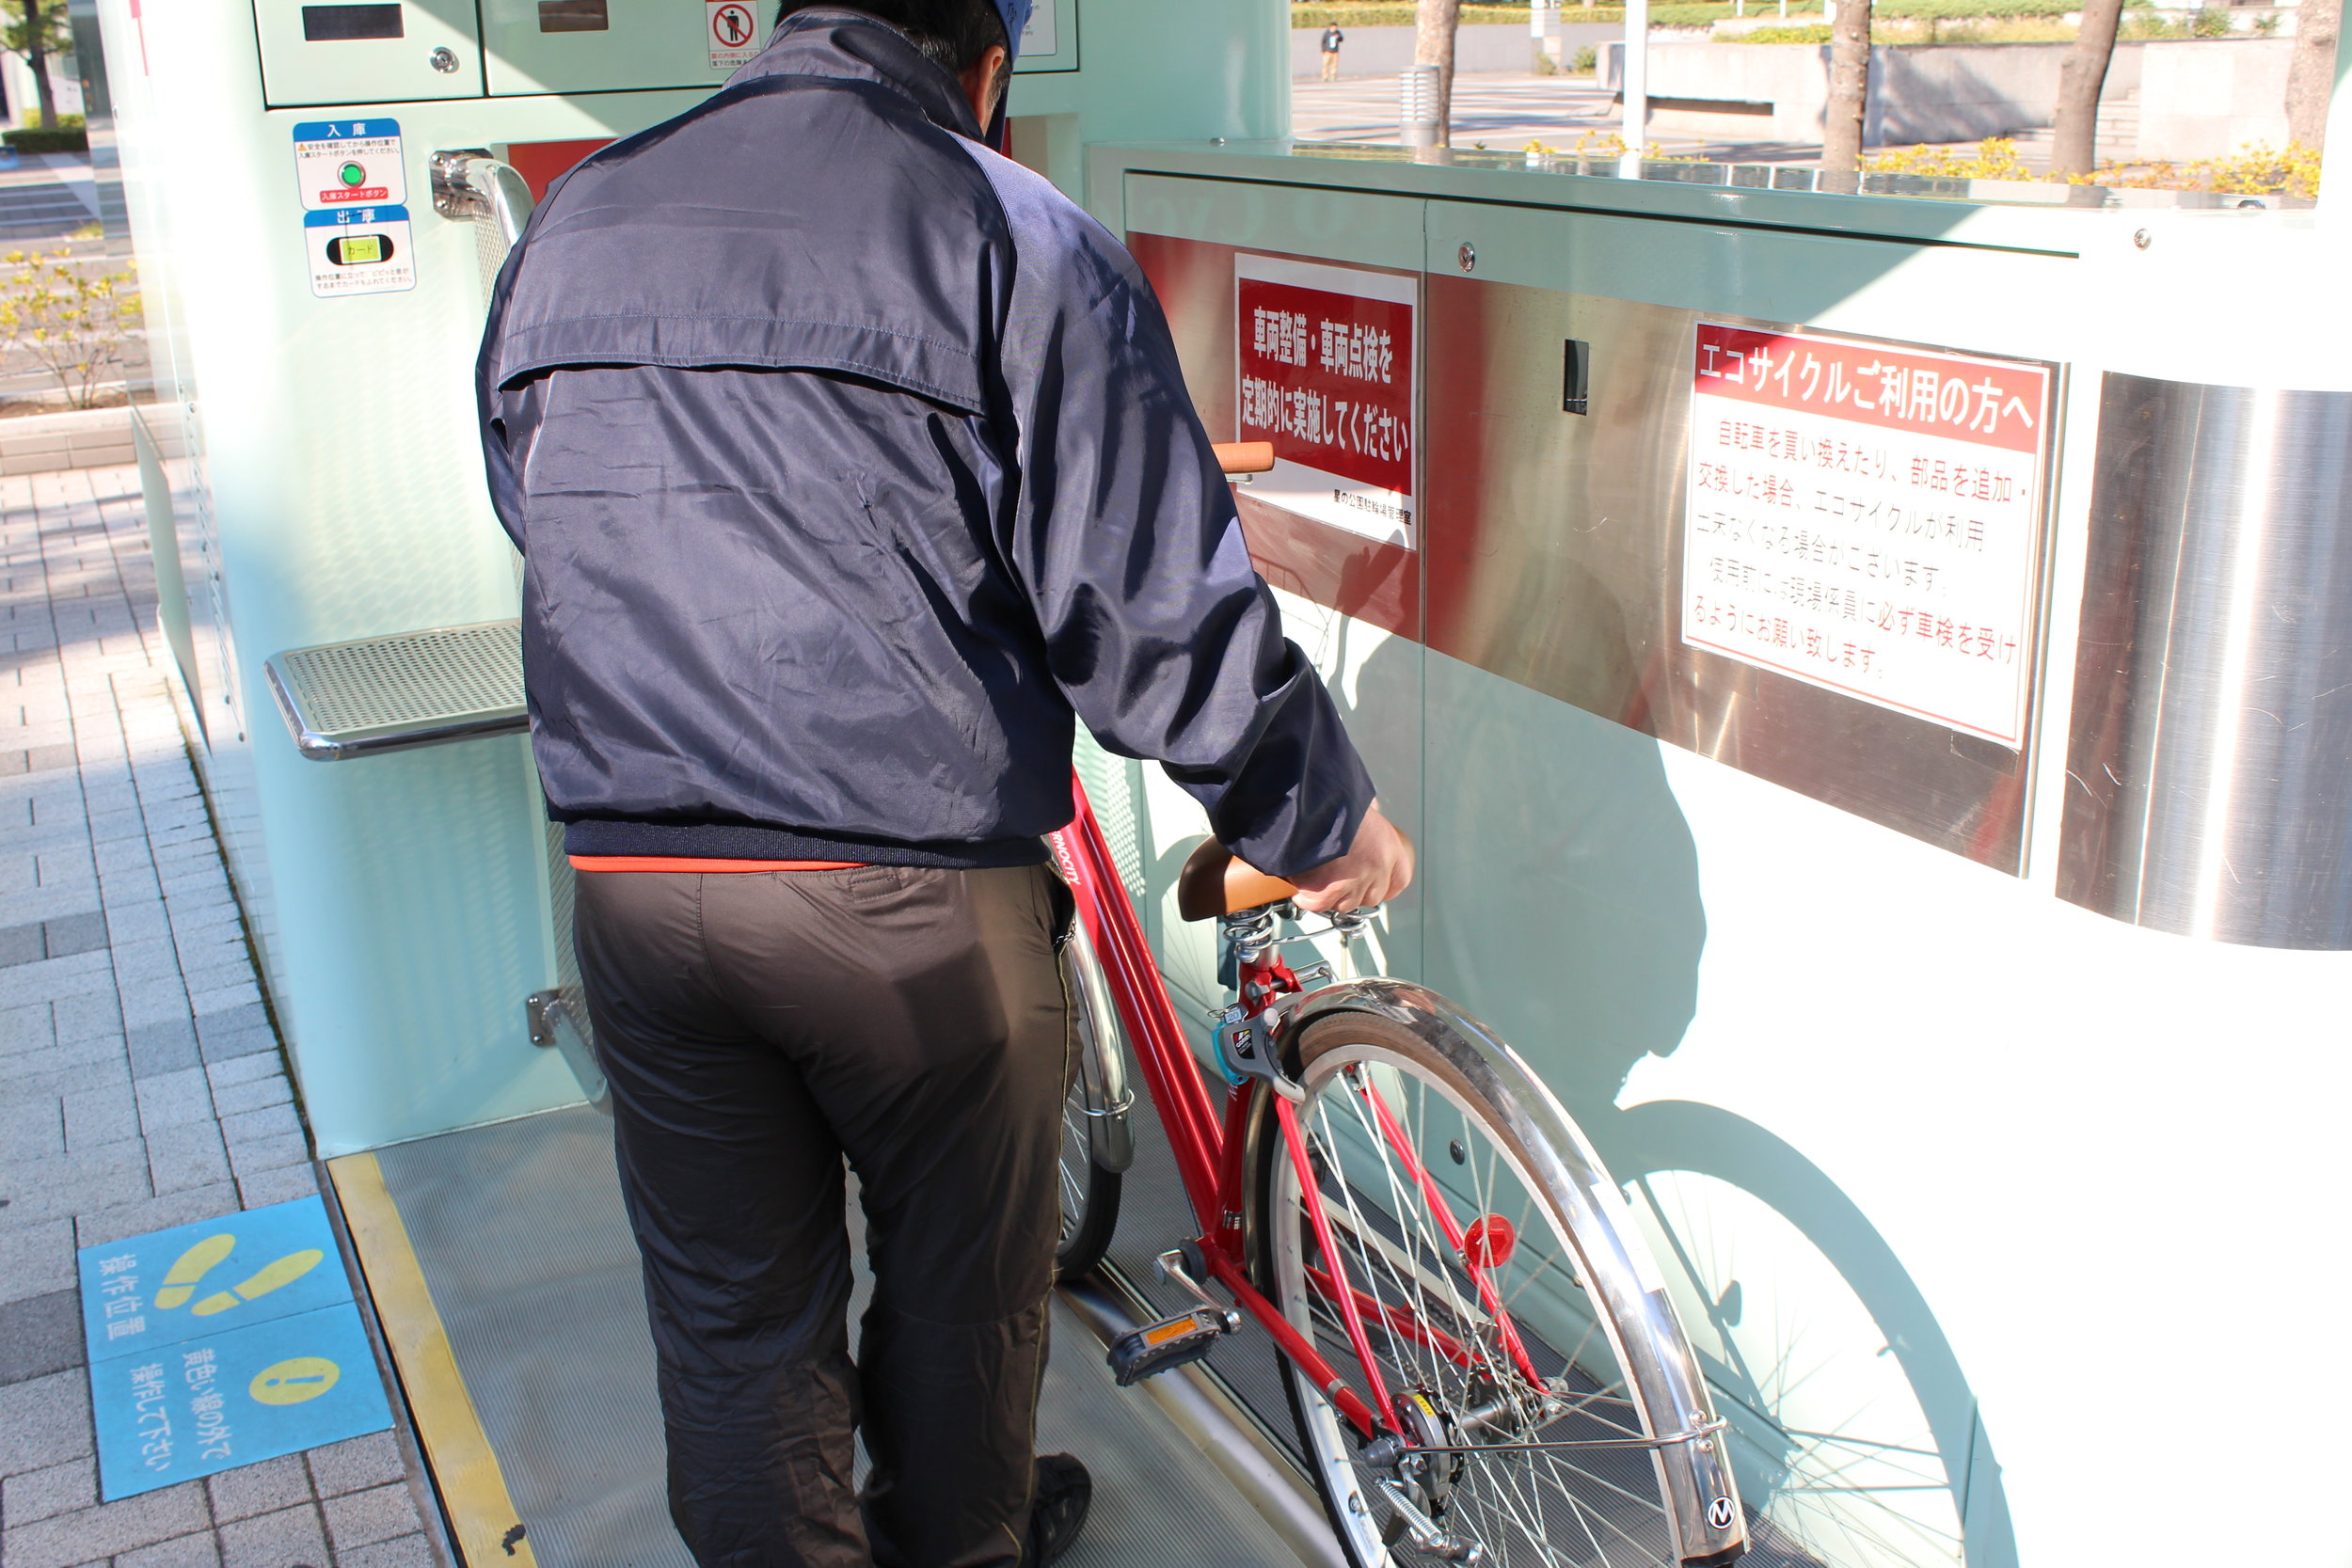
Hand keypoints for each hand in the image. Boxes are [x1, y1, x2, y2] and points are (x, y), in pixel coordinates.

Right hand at [1289, 801, 1414, 913]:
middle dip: (1355, 892)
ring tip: (1315, 877)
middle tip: (1337, 879)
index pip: (1400, 879)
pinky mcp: (1325, 893)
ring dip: (1330, 895)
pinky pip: (1317, 903)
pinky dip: (1305, 895)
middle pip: (1371, 897)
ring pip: (1344, 904)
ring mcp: (1352, 883)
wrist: (1313, 805)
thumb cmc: (1335, 799)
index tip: (1377, 886)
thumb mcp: (1363, 802)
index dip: (1387, 886)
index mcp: (1388, 846)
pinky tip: (1300, 883)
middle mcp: (1376, 868)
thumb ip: (1369, 813)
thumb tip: (1370, 807)